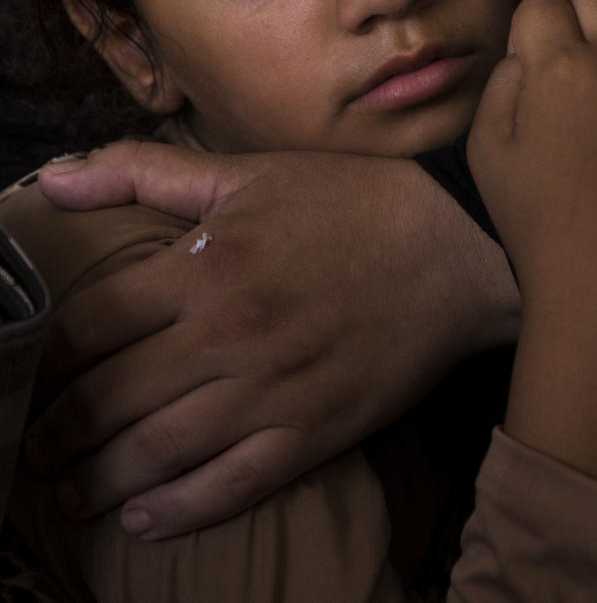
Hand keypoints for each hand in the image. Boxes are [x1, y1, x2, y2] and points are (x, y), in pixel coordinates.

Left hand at [30, 142, 518, 538]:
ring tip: (72, 491)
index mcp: (207, 264)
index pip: (94, 324)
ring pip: (158, 454)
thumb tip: (55, 182)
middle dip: (59, 432)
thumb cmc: (352, 202)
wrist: (460, 244)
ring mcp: (272, 392)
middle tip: (37, 448)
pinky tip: (142, 518)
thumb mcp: (249, 172)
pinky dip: (177, 511)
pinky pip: (230, 487)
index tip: (40, 374)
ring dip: (100, 481)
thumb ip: (144, 171)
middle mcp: (229, 334)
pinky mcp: (315, 433)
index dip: (53, 358)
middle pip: (112, 399)